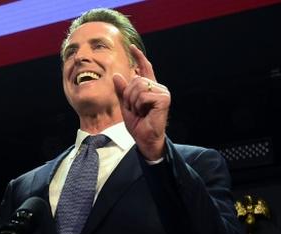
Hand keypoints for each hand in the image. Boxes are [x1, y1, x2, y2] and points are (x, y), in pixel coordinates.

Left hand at [112, 45, 170, 160]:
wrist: (145, 139)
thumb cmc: (138, 124)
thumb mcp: (125, 106)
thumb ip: (121, 91)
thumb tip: (116, 75)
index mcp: (149, 88)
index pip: (145, 68)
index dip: (138, 57)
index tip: (132, 47)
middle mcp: (158, 87)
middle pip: (136, 79)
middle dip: (128, 95)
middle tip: (133, 108)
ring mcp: (162, 92)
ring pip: (138, 86)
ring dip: (133, 101)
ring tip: (139, 111)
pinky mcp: (164, 98)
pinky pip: (143, 95)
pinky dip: (139, 105)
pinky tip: (145, 112)